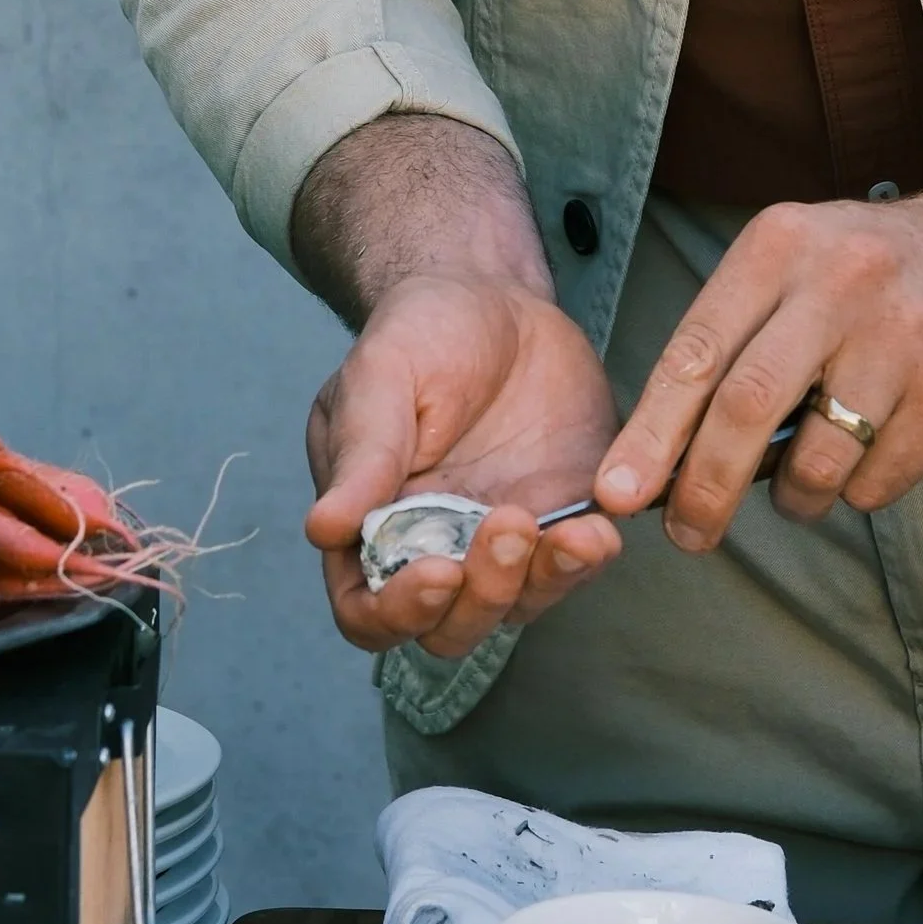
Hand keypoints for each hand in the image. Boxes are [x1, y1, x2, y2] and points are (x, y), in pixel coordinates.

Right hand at [304, 271, 622, 656]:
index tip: (437, 572)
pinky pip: (576, 563)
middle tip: (508, 524)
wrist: (495, 296)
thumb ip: (361, 453)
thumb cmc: (421, 332)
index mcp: (371, 524)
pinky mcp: (564, 515)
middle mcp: (435, 547)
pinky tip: (601, 528)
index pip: (369, 610)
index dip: (399, 613)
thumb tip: (321, 528)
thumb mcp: (381, 376)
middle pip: (451, 627)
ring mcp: (503, 539)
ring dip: (543, 582)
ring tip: (570, 533)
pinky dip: (589, 559)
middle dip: (483, 596)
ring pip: (517, 605)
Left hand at [593, 65, 922, 548]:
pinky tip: (871, 453)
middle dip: (703, 488)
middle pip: (745, 407)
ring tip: (800, 481)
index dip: (650, 432)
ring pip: (816, 459)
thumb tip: (650, 461)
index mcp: (780, 244)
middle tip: (688, 534)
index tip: (616, 495)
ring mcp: (905, 333)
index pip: (696, 350)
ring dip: (794, 495)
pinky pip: (879, 480)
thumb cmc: (869, 276)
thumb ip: (728, 345)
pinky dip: (858, 492)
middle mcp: (842, 279)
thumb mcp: (792, 269)